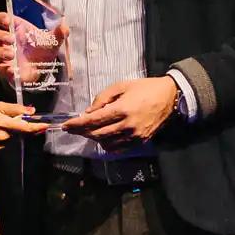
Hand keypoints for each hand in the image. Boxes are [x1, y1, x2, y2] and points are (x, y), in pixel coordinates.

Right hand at [0, 12, 69, 85]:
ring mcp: (3, 54)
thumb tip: (64, 26)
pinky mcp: (6, 68)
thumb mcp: (53, 40)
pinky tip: (12, 69)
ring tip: (11, 54)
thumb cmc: (43, 48)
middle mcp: (6, 40)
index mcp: (15, 28)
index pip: (1, 18)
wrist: (44, 66)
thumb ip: (59, 33)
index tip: (7, 21)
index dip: (1, 18)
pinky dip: (4, 69)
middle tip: (11, 40)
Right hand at [0, 101, 48, 150]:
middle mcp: (4, 137)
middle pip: (21, 133)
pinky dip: (6, 138)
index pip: (26, 128)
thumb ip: (16, 109)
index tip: (46, 126)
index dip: (37, 127)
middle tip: (10, 120)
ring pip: (14, 138)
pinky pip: (7, 144)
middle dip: (21, 127)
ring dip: (13, 132)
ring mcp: (0, 145)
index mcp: (4, 124)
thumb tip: (31, 111)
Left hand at [64, 76, 179, 146]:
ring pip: (106, 144)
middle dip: (81, 132)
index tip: (65, 126)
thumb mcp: (121, 86)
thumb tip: (88, 112)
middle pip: (97, 134)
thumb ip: (102, 98)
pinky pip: (118, 148)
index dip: (76, 124)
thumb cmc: (144, 88)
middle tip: (73, 128)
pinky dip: (107, 144)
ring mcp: (134, 136)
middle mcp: (127, 126)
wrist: (169, 97)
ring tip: (89, 130)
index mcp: (122, 109)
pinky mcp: (140, 142)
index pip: (93, 121)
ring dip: (94, 138)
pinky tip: (104, 137)